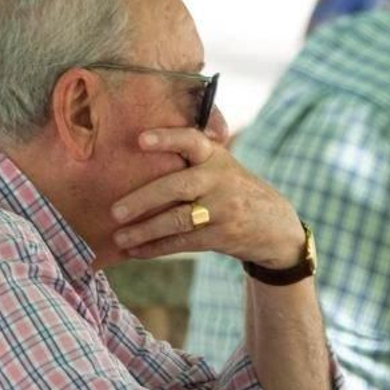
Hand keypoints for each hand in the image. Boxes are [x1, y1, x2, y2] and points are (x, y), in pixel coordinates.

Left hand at [109, 127, 304, 266]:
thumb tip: (134, 149)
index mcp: (216, 156)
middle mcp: (220, 179)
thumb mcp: (221, 165)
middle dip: (143, 199)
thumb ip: (191, 158)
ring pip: (178, 220)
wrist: (275, 225)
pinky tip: (136, 250)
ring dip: (145, 231)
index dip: (167, 139)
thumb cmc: (232, 189)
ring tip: (119, 237)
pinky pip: (184, 242)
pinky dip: (156, 248)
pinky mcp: (222, 236)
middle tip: (115, 211)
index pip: (191, 140)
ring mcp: (223, 209)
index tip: (141, 140)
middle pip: (177, 186)